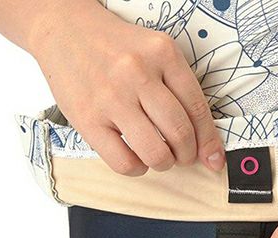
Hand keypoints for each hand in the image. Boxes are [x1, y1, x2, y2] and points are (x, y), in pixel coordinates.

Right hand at [29, 2, 224, 175]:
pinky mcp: (87, 119)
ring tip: (160, 156)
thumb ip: (180, 91)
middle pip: (180, 133)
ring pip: (155, 152)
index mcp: (163, 53)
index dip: (209, 141)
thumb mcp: (156, 53)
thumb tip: (204, 143)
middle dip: (187, 154)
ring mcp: (111, 97)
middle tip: (182, 155)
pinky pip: (124, 162)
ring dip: (165, 163)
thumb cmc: (117, 48)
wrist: (64, 28)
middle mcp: (138, 73)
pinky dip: (137, 169)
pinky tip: (136, 157)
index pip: (198, 108)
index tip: (213, 158)